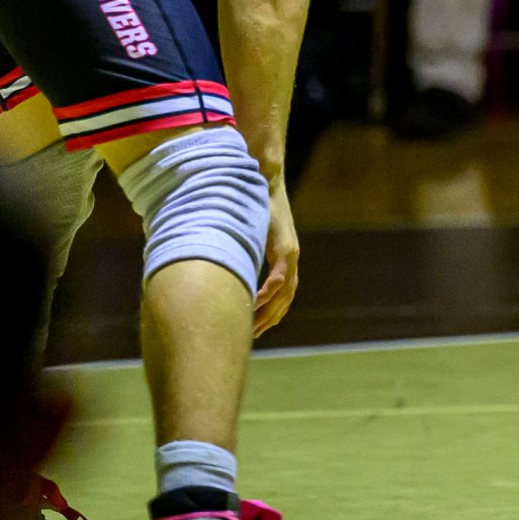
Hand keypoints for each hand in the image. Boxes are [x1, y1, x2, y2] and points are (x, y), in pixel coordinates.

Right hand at [252, 181, 299, 336]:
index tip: (257, 328)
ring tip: (252, 326)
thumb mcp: (251, 237)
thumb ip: (245, 254)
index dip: (271, 313)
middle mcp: (291, 260)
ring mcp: (290, 254)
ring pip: (284, 294)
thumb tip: (227, 268)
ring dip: (268, 312)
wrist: (267, 184)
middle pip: (284, 300)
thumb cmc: (256, 208)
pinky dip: (268, 293)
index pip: (282, 296)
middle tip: (253, 335)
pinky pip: (279, 278)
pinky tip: (254, 303)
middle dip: (270, 319)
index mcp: (285, 260)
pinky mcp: (285, 248)